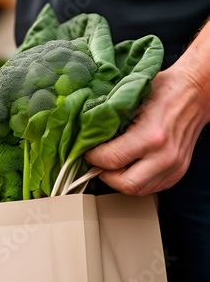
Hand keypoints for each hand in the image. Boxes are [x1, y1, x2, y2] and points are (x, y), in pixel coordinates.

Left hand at [85, 66, 209, 195]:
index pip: (111, 160)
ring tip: (111, 165)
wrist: (195, 93)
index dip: (93, 158)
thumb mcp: (131, 99)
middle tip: (97, 162)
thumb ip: (109, 119)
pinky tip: (128, 167)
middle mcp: (164, 156)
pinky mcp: (178, 172)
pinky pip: (150, 188)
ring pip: (137, 190)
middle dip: (105, 175)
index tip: (87, 151)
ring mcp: (174, 167)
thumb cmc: (164, 91)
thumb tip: (85, 135)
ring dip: (119, 180)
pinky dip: (135, 181)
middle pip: (124, 184)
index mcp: (151, 136)